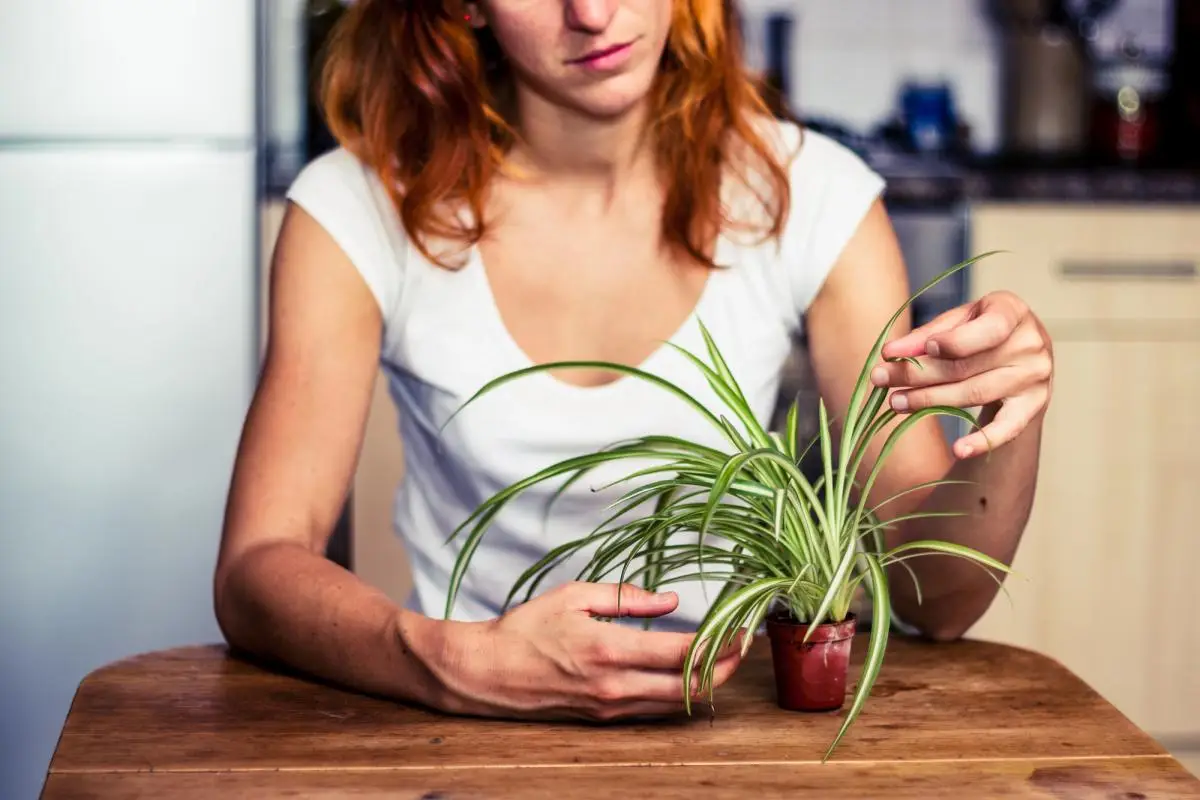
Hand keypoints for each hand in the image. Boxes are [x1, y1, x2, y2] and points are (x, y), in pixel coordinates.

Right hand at [422, 582, 744, 722]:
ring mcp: (609, 707)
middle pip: (689, 688)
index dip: (718, 643)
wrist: (486, 673)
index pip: (681, 653)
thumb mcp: (574, 597)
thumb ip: (627, 598)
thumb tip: (672, 601)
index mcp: (608, 649)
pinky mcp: (603, 717)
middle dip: (724, 669)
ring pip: (674, 703)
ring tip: (722, 656)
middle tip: (743, 646)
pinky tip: (686, 675)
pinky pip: (652, 709)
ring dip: (704, 683)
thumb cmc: (525, 629)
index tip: (740, 629)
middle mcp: (614, 685)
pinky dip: (676, 693)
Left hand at [870, 290, 1052, 457]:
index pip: (986, 329)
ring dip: (930, 401)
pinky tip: (959, 450)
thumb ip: (927, 335)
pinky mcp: (1032, 406)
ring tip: (896, 402)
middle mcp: (1030, 343)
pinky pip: (1007, 428)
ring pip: (975, 393)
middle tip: (881, 378)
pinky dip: (982, 441)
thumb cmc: (981, 330)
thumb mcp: (957, 321)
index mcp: (1012, 311)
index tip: (919, 349)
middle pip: (967, 366)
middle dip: (918, 374)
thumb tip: (890, 353)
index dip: (953, 342)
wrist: (1021, 353)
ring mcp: (1034, 377)